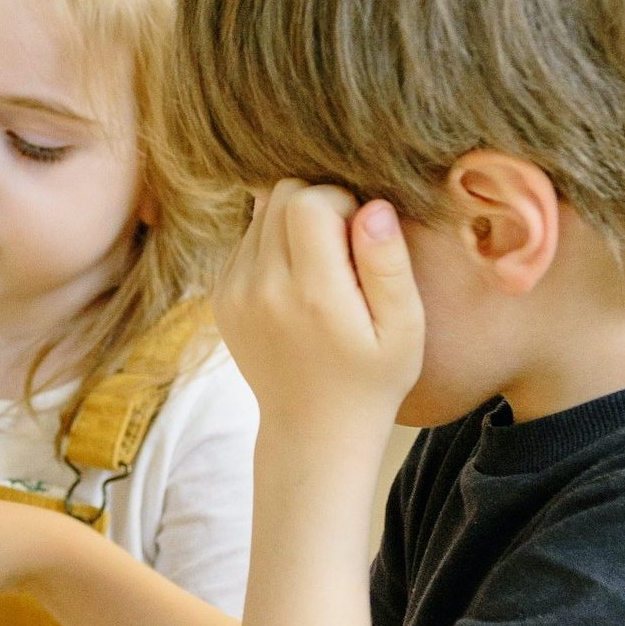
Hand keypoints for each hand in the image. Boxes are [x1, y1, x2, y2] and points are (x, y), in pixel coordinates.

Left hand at [215, 178, 424, 429]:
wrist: (313, 430)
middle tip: (343, 250)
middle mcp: (262, 288)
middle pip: (281, 195)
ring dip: (293, 224)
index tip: (360, 239)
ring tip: (321, 269)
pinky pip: (247, 239)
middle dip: (318, 205)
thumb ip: (388, 265)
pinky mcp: (221, 297)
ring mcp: (234, 292)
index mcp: (311, 294)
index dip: (341, 203)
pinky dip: (273, 246)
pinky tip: (297, 283)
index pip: (309, 200)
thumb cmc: (372, 379)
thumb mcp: (404, 329)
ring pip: (261, 212)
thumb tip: (374, 207)